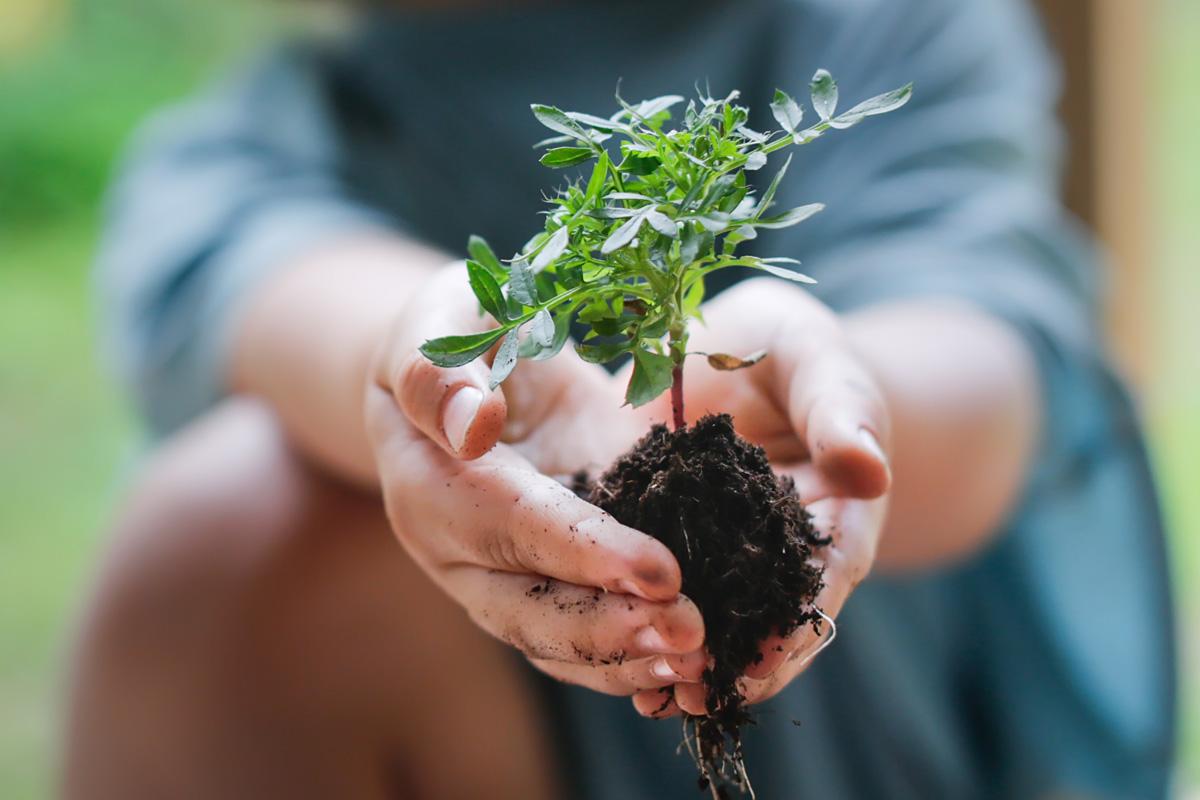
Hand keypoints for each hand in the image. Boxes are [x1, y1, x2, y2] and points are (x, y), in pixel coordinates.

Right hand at [365, 264, 707, 695]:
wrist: (466, 370)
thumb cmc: (453, 329)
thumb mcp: (440, 321)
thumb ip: (441, 370)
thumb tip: (472, 424)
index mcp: (428, 485)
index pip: (510, 525)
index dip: (582, 551)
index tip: (659, 571)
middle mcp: (460, 551)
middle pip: (527, 611)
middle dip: (611, 630)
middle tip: (692, 636)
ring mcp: (506, 575)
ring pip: (557, 642)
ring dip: (628, 658)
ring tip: (699, 662)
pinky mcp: (553, 577)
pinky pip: (586, 634)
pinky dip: (634, 655)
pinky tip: (693, 664)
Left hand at [628, 278, 891, 717]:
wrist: (734, 347)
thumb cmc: (793, 348)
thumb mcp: (817, 360)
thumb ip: (841, 409)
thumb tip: (871, 469)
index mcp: (833, 516)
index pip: (823, 581)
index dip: (796, 626)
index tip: (761, 661)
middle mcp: (776, 550)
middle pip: (766, 620)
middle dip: (733, 664)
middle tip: (691, 697)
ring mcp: (718, 551)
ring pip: (709, 615)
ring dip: (681, 656)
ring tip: (647, 694)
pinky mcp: (662, 536)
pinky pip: (652, 584)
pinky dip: (635, 616)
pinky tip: (602, 643)